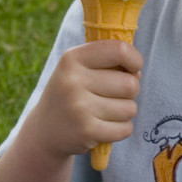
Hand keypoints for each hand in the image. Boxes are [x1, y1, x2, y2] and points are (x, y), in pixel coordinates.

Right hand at [31, 40, 142, 158]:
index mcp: (72, 59)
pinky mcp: (87, 132)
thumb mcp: (78, 68)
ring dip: (125, 111)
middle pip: (130, 84)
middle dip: (130, 91)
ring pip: (130, 108)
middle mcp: (73, 81)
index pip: (119, 50)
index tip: (132, 68)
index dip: (134, 59)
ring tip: (106, 111)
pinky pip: (126, 129)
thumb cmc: (71, 93)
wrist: (45, 131)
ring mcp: (79, 108)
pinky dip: (121, 129)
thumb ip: (107, 61)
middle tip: (114, 95)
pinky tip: (104, 126)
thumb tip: (137, 71)